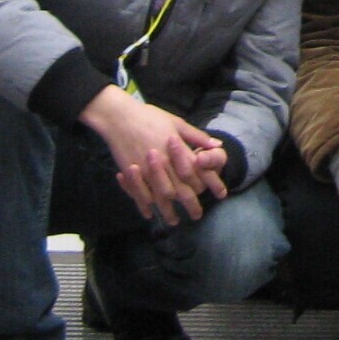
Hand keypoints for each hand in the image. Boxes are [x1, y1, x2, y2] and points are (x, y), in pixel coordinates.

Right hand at [81, 87, 226, 225]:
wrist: (120, 117)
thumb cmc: (150, 117)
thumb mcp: (177, 123)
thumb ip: (196, 137)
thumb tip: (217, 145)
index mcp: (177, 150)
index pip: (197, 172)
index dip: (209, 183)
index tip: (218, 193)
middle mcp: (164, 163)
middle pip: (180, 189)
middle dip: (190, 204)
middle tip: (197, 215)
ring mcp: (146, 170)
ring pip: (160, 196)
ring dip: (168, 210)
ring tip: (174, 222)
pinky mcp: (131, 173)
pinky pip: (139, 194)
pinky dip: (145, 205)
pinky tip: (150, 213)